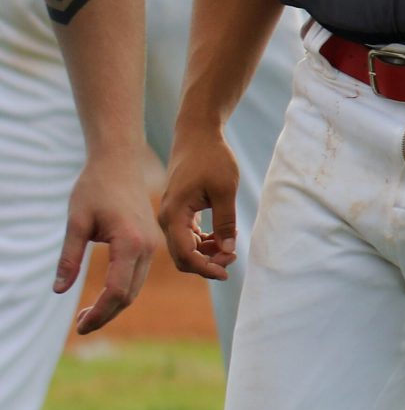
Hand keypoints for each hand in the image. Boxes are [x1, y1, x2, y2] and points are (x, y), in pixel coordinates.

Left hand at [65, 149, 154, 334]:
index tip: (79, 327)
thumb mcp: (76, 222)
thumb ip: (69, 257)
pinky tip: (104, 294)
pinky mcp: (150, 242)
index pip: (116, 290)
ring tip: (88, 314)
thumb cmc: (95, 188)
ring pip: (135, 287)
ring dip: (114, 305)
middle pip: (129, 294)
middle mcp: (147, 247)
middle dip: (106, 314)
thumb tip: (59, 290)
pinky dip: (122, 290)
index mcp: (130, 243)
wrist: (119, 164)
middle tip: (81, 326)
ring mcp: (152, 245)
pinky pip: (138, 275)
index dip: (99, 313)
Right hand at [156, 120, 241, 281]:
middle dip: (206, 264)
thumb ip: (225, 222)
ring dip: (206, 254)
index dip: (205, 268)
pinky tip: (221, 240)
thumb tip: (227, 251)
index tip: (227, 272)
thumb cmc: (212, 159)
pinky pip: (187, 236)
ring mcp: (171, 215)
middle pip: (182, 256)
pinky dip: (203, 243)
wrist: (198, 136)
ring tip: (230, 250)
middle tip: (232, 259)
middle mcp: (167, 218)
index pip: (185, 254)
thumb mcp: (225, 190)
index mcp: (174, 215)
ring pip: (185, 248)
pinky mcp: (179, 211)